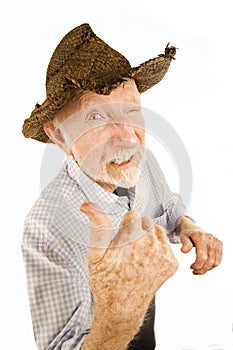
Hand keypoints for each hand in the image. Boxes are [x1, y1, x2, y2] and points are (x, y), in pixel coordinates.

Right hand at [80, 202, 177, 326]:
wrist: (122, 309)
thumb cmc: (105, 282)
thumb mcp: (95, 254)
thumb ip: (97, 226)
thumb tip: (88, 205)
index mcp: (132, 238)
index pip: (133, 215)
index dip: (124, 226)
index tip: (120, 241)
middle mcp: (151, 244)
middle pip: (146, 222)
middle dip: (137, 231)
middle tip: (127, 250)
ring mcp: (164, 254)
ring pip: (157, 231)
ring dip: (149, 238)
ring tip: (137, 255)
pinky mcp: (172, 263)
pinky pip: (166, 245)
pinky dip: (158, 250)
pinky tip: (146, 263)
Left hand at [179, 222, 222, 274]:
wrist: (194, 228)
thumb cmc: (187, 234)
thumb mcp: (183, 237)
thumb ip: (184, 243)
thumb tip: (184, 251)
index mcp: (201, 237)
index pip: (202, 256)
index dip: (197, 265)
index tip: (191, 268)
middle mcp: (211, 239)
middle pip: (210, 260)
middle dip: (202, 269)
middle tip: (194, 272)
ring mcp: (216, 242)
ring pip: (216, 261)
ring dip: (207, 269)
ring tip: (199, 270)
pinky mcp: (219, 244)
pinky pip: (218, 259)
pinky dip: (212, 265)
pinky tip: (205, 267)